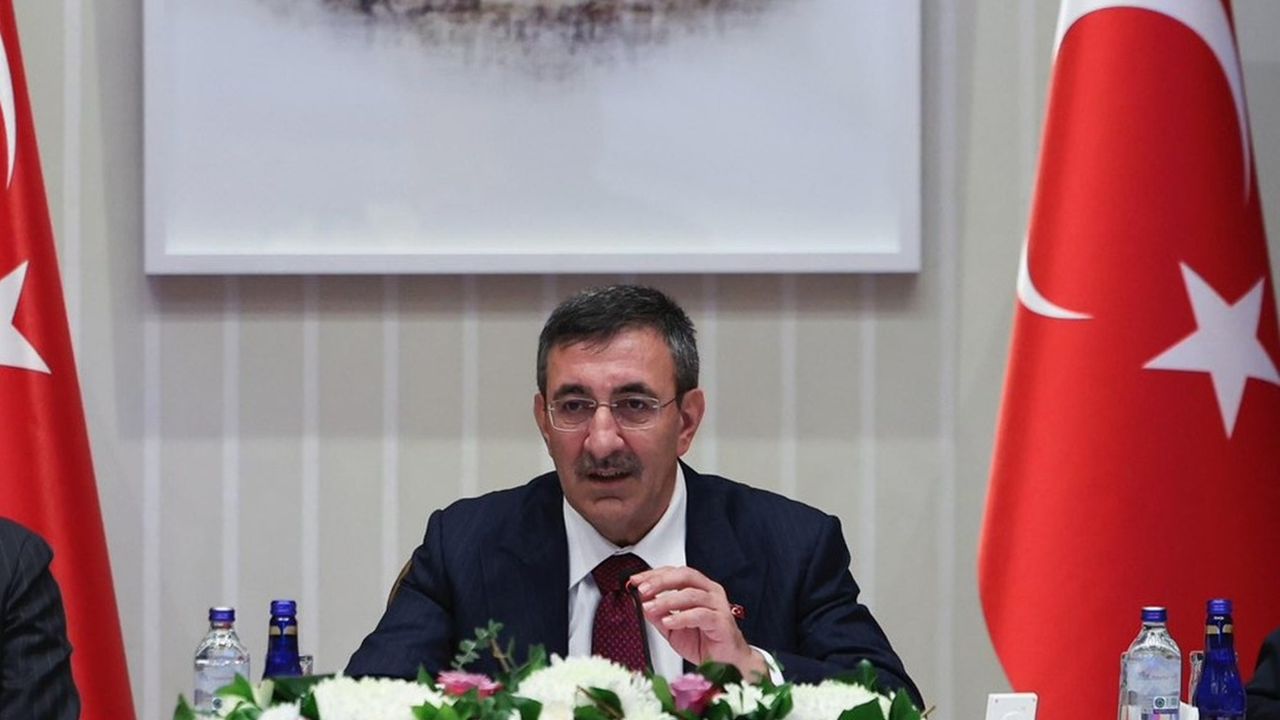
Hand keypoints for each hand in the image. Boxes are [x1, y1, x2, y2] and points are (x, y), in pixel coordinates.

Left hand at [629, 566, 768, 680]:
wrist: (726, 664)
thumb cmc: (704, 642)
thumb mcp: (672, 628)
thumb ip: (658, 615)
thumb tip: (642, 603)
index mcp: (699, 589)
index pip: (675, 573)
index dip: (655, 574)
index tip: (636, 581)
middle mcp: (710, 592)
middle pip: (684, 576)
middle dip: (660, 581)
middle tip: (643, 590)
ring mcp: (718, 605)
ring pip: (691, 594)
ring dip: (667, 600)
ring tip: (650, 608)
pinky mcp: (722, 621)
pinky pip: (700, 615)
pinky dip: (681, 617)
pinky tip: (668, 621)